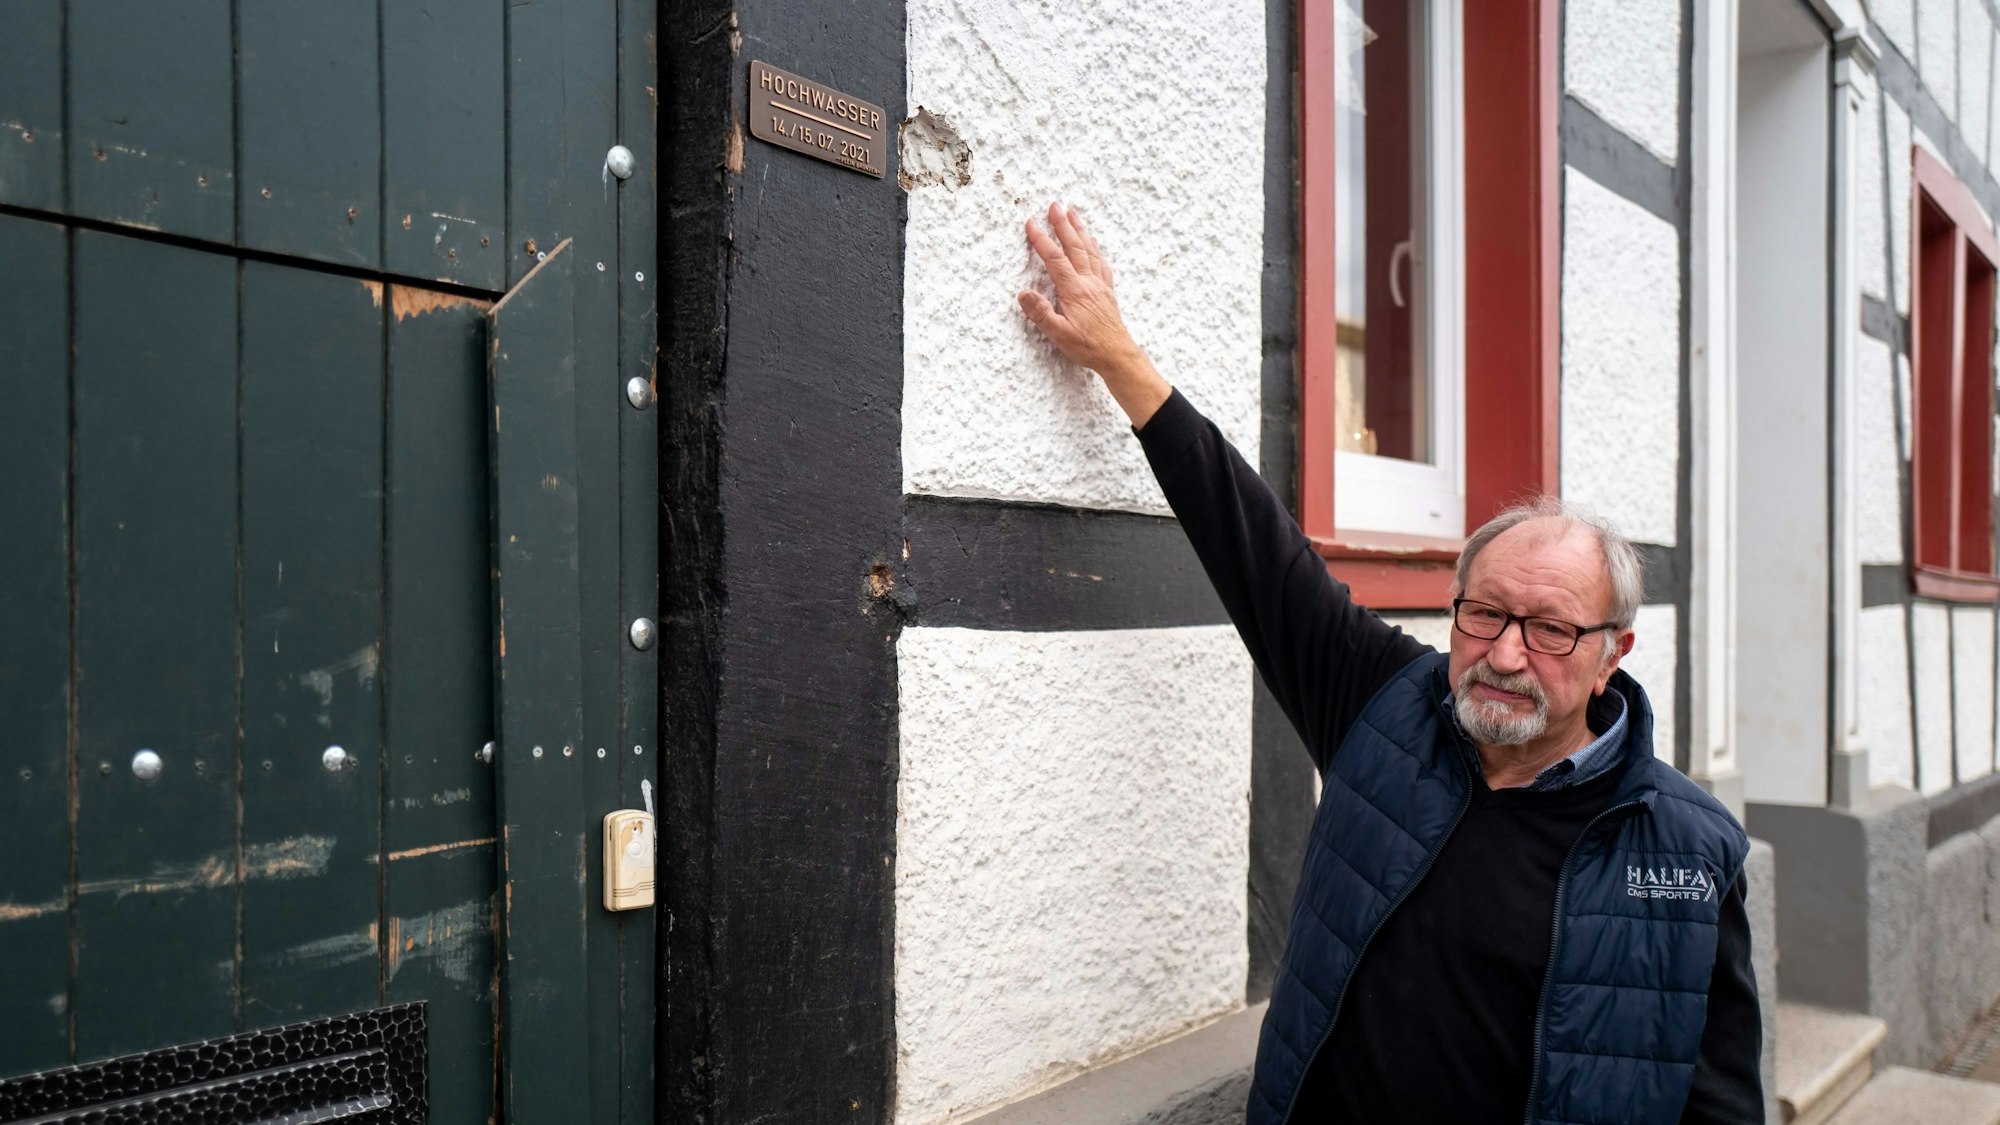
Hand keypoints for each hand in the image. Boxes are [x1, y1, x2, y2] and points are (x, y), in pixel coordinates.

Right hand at [1018, 202, 1171, 425]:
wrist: (1117, 355)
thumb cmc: (1088, 347)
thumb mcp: (1059, 335)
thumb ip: (1041, 313)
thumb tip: (1023, 294)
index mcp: (1075, 291)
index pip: (1055, 259)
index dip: (1042, 240)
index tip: (1031, 223)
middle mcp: (1089, 282)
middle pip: (1074, 246)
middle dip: (1063, 224)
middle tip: (1054, 205)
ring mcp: (1100, 285)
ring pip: (1089, 250)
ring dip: (1080, 230)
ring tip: (1073, 213)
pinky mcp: (1106, 291)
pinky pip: (1100, 262)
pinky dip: (1094, 248)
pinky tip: (1093, 243)